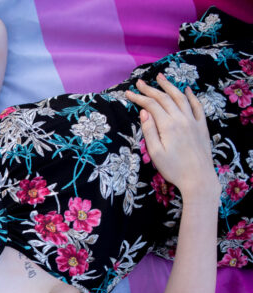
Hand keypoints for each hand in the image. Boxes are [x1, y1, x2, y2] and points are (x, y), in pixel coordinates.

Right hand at [126, 74, 216, 196]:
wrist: (198, 178)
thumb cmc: (173, 168)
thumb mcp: (155, 152)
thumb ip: (149, 130)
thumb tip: (144, 112)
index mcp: (168, 125)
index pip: (151, 105)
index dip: (139, 98)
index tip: (129, 93)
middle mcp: (181, 119)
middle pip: (165, 98)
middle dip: (151, 89)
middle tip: (140, 82)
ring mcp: (193, 121)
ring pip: (180, 98)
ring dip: (170, 86)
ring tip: (161, 78)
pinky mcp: (201, 126)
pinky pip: (197, 106)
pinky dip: (191, 96)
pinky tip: (187, 90)